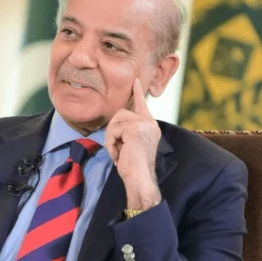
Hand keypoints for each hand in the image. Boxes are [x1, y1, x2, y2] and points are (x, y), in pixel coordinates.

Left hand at [105, 78, 160, 209]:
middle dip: (112, 132)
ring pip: (115, 121)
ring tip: (119, 154)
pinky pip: (113, 130)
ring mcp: (144, 124)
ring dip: (111, 140)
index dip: (137, 92)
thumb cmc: (133, 168)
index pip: (142, 105)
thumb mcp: (131, 146)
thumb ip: (127, 132)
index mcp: (150, 126)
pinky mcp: (136, 128)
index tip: (135, 81)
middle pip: (120, 114)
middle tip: (117, 150)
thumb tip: (116, 124)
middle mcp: (149, 123)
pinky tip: (119, 155)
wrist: (140, 179)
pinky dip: (111, 144)